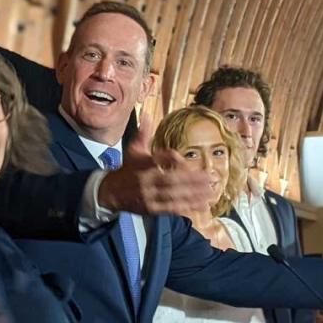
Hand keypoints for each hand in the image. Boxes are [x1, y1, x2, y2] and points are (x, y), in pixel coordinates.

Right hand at [97, 114, 214, 214]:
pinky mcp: (152, 208)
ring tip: (211, 191)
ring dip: (194, 194)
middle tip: (209, 177)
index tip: (185, 159)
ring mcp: (149, 196)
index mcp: (143, 164)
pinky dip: (187, 206)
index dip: (174, 159)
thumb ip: (143, 134)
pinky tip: (201, 205)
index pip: (161, 159)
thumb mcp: (133, 150)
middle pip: (172, 180)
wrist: (112, 192)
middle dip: (192, 180)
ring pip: (174, 195)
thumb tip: (146, 114)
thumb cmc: (127, 169)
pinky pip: (172, 207)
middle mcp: (146, 180)